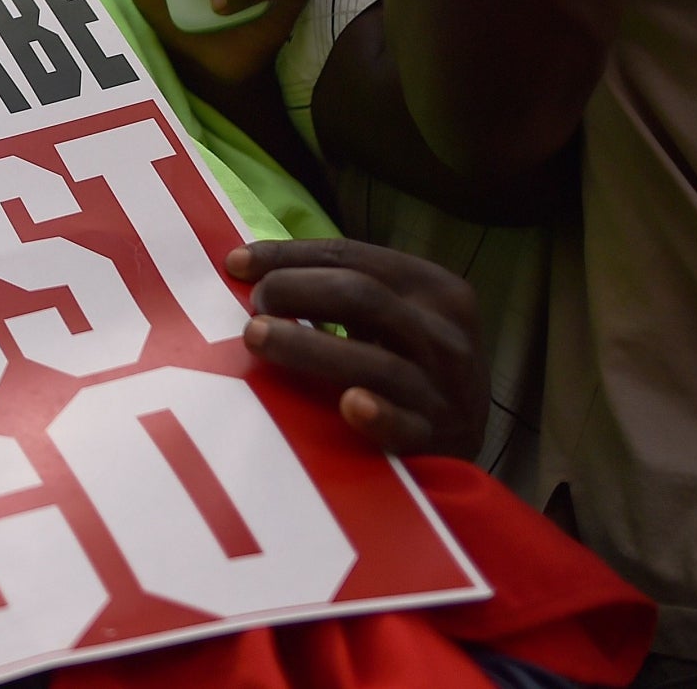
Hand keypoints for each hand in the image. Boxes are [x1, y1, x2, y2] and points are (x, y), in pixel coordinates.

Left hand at [225, 237, 487, 457]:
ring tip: (255, 337)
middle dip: (296, 292)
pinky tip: (350, 405)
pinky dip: (379, 415)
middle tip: (250, 306)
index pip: (353, 257)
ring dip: (309, 347)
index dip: (290, 255)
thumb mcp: (389, 314)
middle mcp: (445, 334)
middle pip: (362, 297)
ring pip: (375, 362)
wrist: (462, 434)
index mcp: (433, 288)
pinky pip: (407, 426)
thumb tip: (243, 266)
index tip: (234, 263)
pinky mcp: (440, 440)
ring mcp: (446, 389)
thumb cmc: (405, 361)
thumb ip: (336, 290)